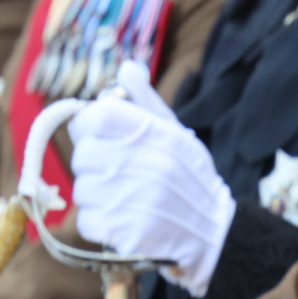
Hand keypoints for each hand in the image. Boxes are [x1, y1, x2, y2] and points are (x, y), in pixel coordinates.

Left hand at [70, 60, 234, 296]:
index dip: (88, 125)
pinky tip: (123, 217)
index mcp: (156, 134)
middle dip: (94, 164)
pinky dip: (99, 221)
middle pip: (83, 155)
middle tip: (116, 171)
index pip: (97, 116)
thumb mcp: (176, 133)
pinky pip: (86, 220)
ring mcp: (133, 198)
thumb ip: (146, 102)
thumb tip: (127, 68)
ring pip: (82, 190)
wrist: (215, 229)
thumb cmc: (190, 176)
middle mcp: (144, 162)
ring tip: (125, 196)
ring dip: (97, 195)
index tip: (96, 134)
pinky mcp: (125, 230)